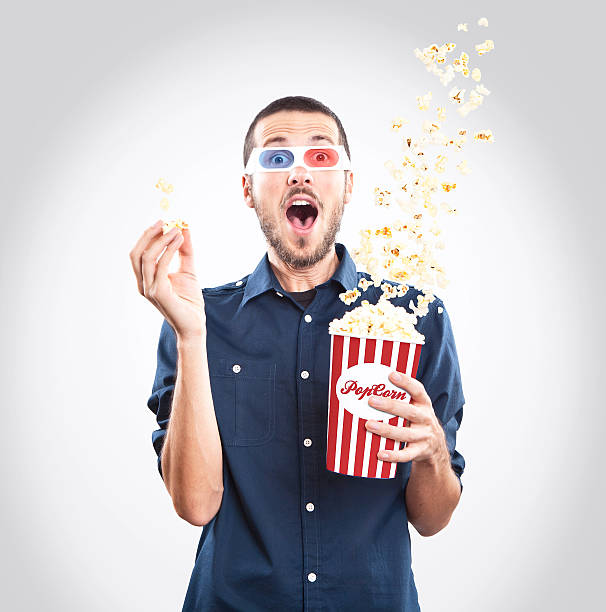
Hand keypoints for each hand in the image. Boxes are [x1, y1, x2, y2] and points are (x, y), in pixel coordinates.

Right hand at [129, 219, 204, 338]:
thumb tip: (184, 228)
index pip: (139, 252)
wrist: (194, 325)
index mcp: (146, 279)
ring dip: (161, 239)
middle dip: (149, 234)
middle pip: (137, 253)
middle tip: (164, 221)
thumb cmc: (189, 301)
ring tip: (176, 229)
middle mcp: (143, 284)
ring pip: (147, 257)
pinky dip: (169, 250)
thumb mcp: (188, 270)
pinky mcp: (158, 293)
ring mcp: (148, 289)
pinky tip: (179, 241)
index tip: (164, 221)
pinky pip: (161, 266)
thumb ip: (185, 250)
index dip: (149, 235)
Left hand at [364, 371, 448, 465]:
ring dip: (386, 430)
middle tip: (371, 400)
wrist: (436, 446)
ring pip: (404, 434)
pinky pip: (406, 455)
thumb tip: (373, 382)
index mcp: (424, 404)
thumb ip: (401, 397)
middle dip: (390, 406)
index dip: (406, 382)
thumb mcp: (416, 406)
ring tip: (368, 425)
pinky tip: (380, 454)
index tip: (391, 374)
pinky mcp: (419, 452)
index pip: (418, 390)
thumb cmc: (418, 420)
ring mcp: (424, 437)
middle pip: (409, 412)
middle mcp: (426, 419)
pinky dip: (393, 455)